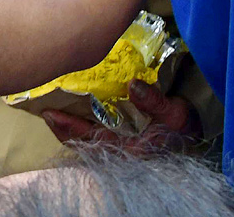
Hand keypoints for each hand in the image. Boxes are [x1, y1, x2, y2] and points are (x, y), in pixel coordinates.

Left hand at [41, 80, 200, 152]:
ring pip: (84, 129)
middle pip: (81, 136)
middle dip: (61, 123)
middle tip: (41, 105)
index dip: (69, 128)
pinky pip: (93, 121)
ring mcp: (117, 136)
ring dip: (67, 117)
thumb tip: (133, 86)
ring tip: (49, 100)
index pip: (91, 140)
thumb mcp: (174, 114)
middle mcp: (118, 145)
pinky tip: (69, 98)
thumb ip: (155, 102)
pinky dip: (79, 111)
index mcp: (128, 148)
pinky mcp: (117, 125)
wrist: (193, 127)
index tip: (51, 114)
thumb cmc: (182, 123)